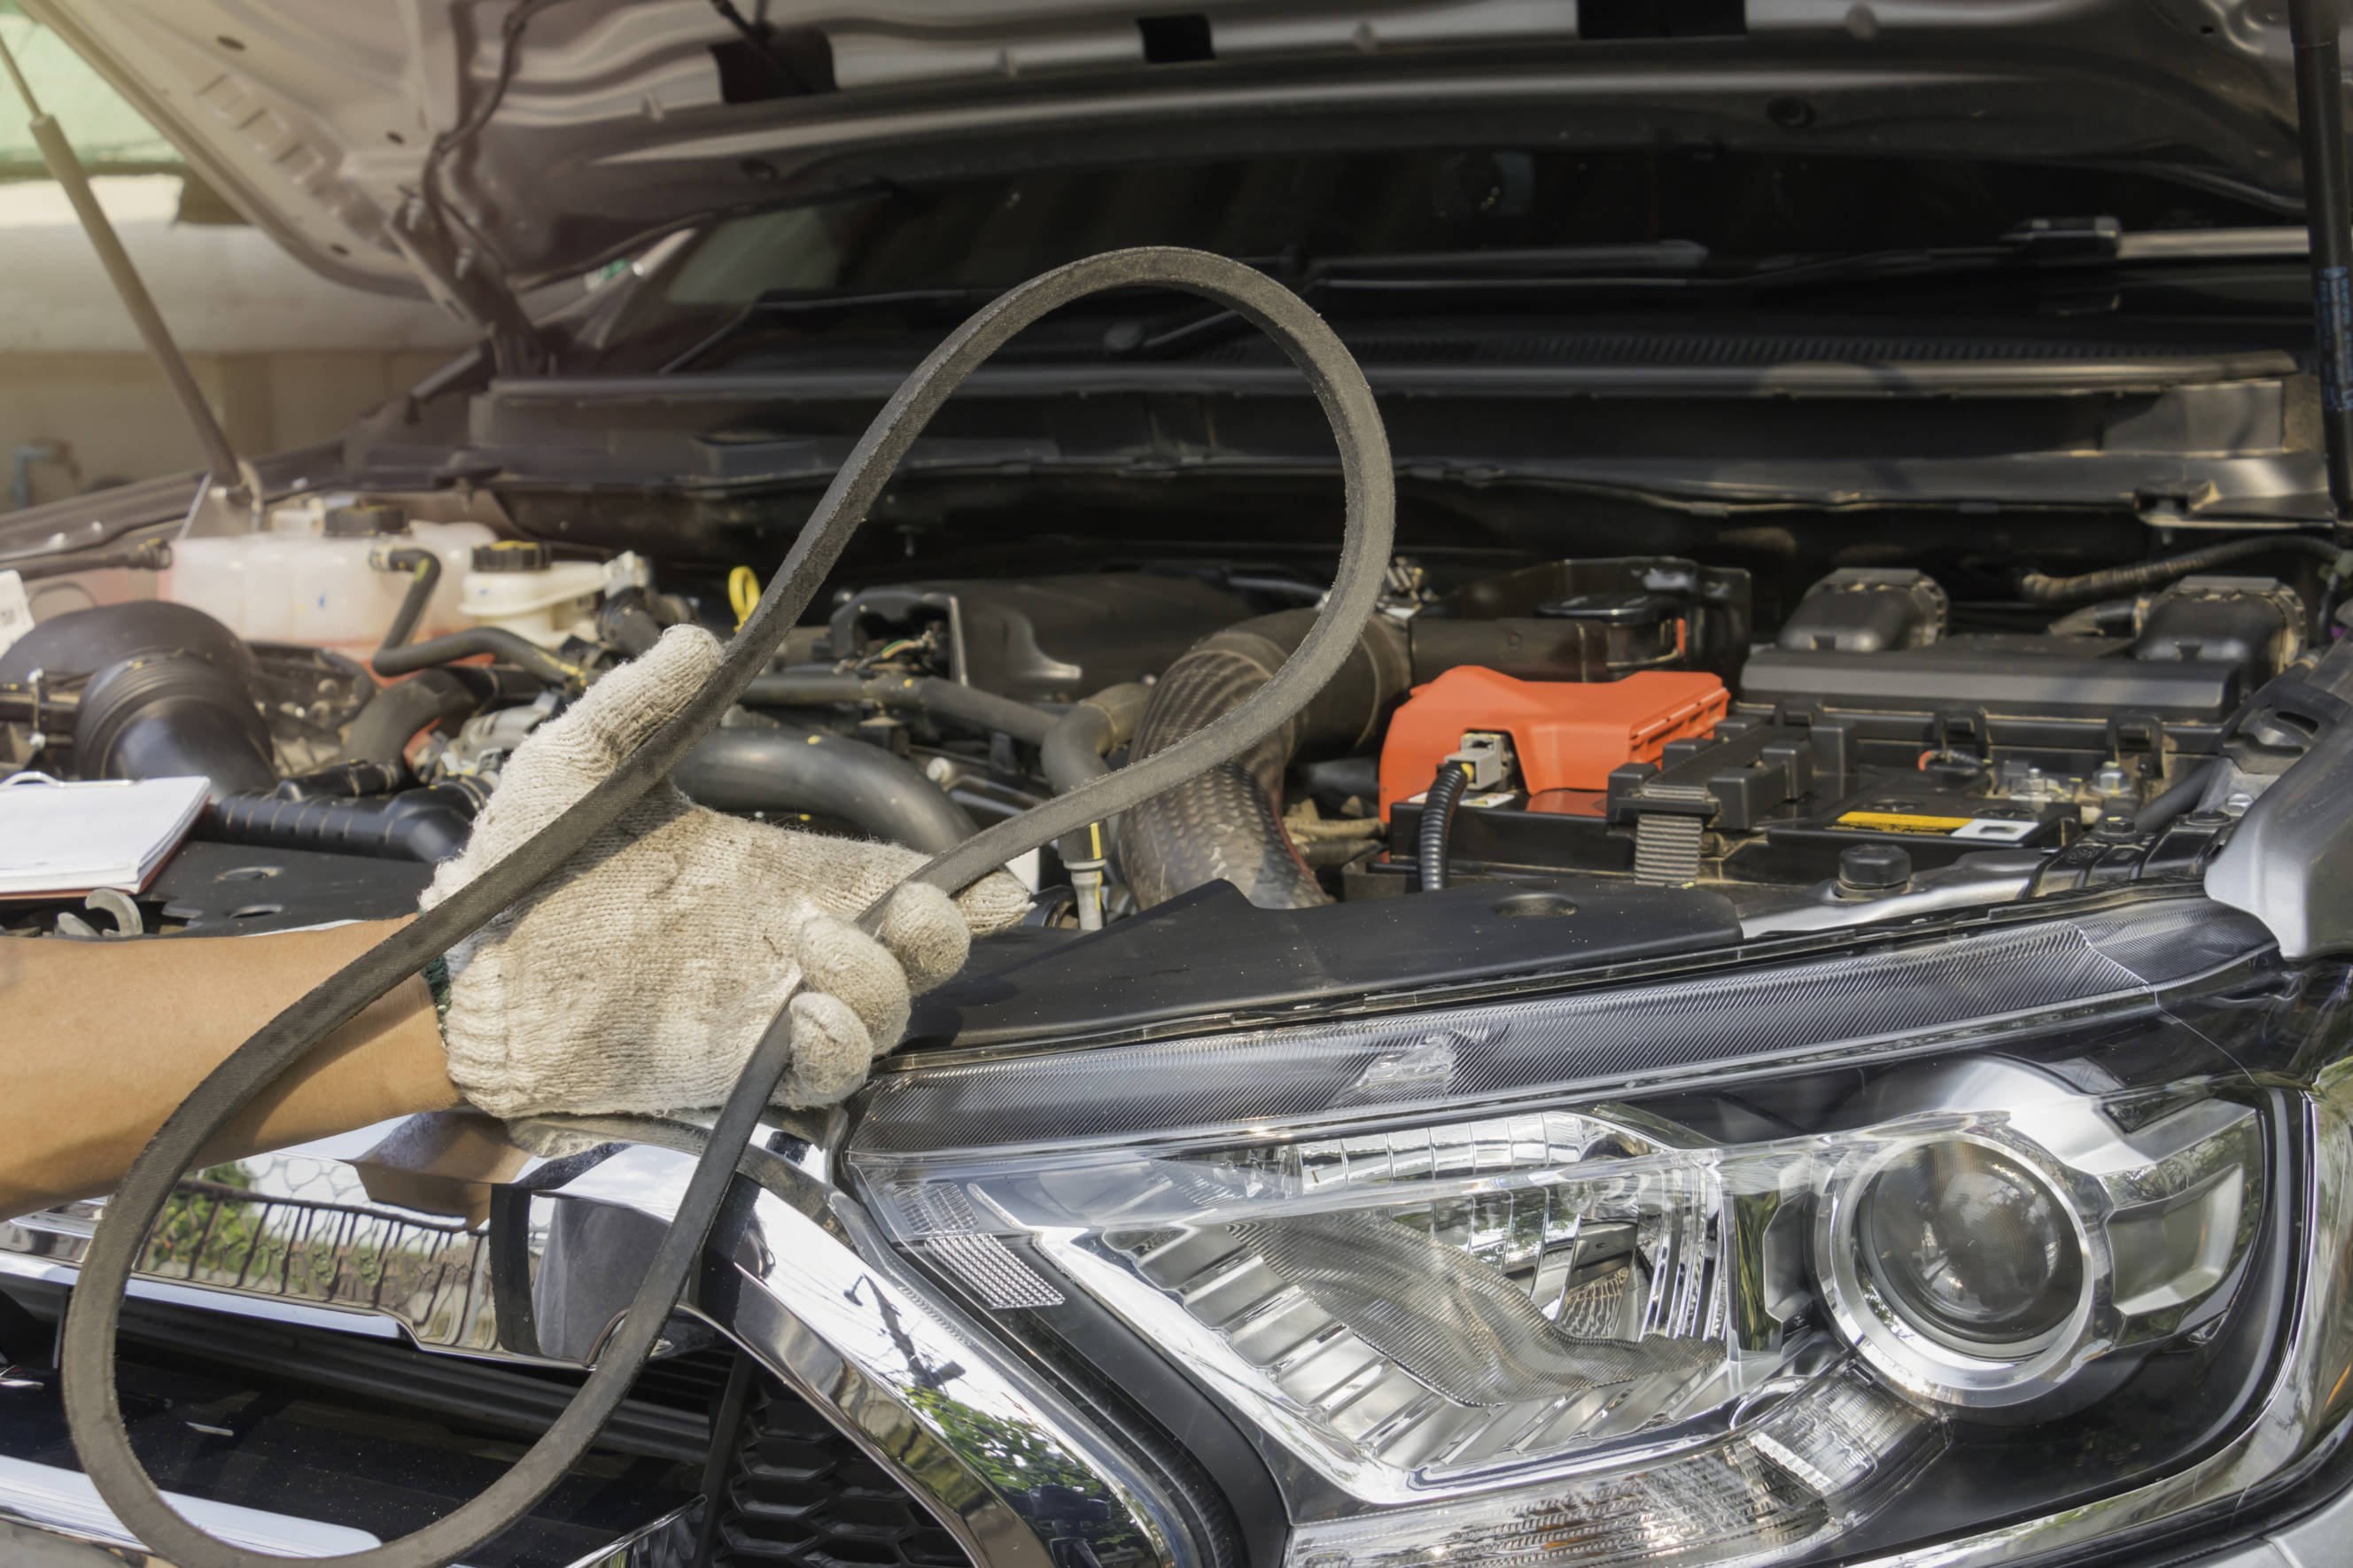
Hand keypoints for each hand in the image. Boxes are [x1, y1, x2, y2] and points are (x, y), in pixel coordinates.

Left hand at [421, 627, 1028, 1116]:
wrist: (463, 967)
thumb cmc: (522, 870)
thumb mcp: (583, 761)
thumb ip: (641, 700)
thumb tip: (697, 639)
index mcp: (776, 871)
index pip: (894, 881)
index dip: (961, 885)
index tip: (1003, 880)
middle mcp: (788, 943)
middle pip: (919, 952)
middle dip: (944, 929)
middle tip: (912, 903)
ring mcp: (766, 1008)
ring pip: (886, 1014)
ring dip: (877, 978)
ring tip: (810, 943)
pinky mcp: (735, 1067)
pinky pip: (824, 1075)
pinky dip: (836, 1047)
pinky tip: (803, 1013)